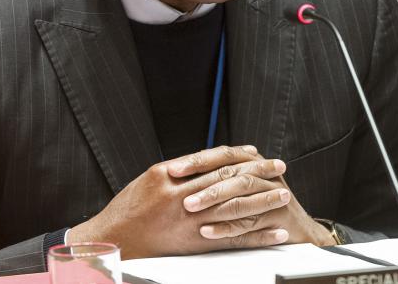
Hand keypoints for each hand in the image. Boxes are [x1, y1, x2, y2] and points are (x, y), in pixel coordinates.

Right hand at [67, 145, 296, 258]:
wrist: (113, 240)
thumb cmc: (129, 209)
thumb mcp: (149, 180)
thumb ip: (178, 171)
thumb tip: (205, 160)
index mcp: (167, 176)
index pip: (212, 161)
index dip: (238, 157)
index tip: (257, 153)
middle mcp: (179, 197)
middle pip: (228, 181)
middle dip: (258, 175)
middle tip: (279, 167)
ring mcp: (188, 221)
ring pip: (234, 209)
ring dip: (263, 203)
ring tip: (284, 196)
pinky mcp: (194, 244)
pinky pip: (232, 240)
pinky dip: (256, 236)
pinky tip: (273, 234)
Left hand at [172, 147, 333, 247]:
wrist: (299, 228)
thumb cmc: (260, 206)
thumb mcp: (240, 186)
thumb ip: (219, 174)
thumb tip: (178, 168)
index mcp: (252, 162)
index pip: (223, 154)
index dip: (197, 161)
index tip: (172, 170)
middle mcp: (265, 173)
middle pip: (231, 174)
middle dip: (203, 184)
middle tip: (179, 193)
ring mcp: (274, 194)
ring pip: (241, 196)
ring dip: (214, 203)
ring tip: (190, 210)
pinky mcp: (280, 217)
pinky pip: (249, 222)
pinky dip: (226, 227)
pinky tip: (207, 232)